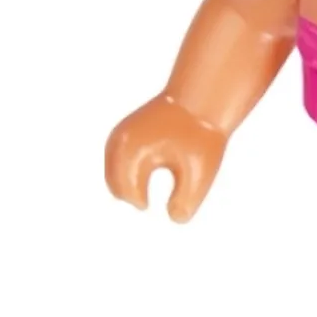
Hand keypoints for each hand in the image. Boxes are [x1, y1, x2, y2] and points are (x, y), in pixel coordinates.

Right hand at [104, 94, 226, 221]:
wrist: (203, 99)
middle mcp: (120, 140)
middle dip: (131, 195)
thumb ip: (186, 201)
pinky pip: (117, 161)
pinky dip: (126, 173)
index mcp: (133, 149)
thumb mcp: (201, 172)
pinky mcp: (125, 132)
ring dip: (127, 185)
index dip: (141, 202)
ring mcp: (120, 133)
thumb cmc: (203, 136)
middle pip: (115, 183)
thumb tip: (174, 218)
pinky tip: (140, 181)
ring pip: (113, 172)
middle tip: (147, 204)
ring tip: (143, 195)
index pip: (127, 191)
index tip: (156, 205)